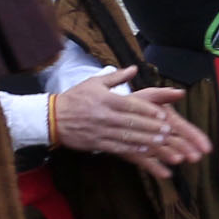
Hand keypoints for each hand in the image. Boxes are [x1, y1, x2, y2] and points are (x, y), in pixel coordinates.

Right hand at [52, 68, 209, 178]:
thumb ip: (116, 76)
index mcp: (105, 99)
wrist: (51, 117)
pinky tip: (144, 150)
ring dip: (145, 140)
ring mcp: (99, 130)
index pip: (131, 105)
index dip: (148, 111)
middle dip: (151, 127)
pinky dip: (131, 149)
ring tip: (161, 141)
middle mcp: (104, 115)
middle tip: (168, 131)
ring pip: (126, 136)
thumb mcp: (94, 83)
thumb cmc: (75, 98)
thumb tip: (135, 68)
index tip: (162, 115)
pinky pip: (116, 147)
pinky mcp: (95, 143)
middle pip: (132, 122)